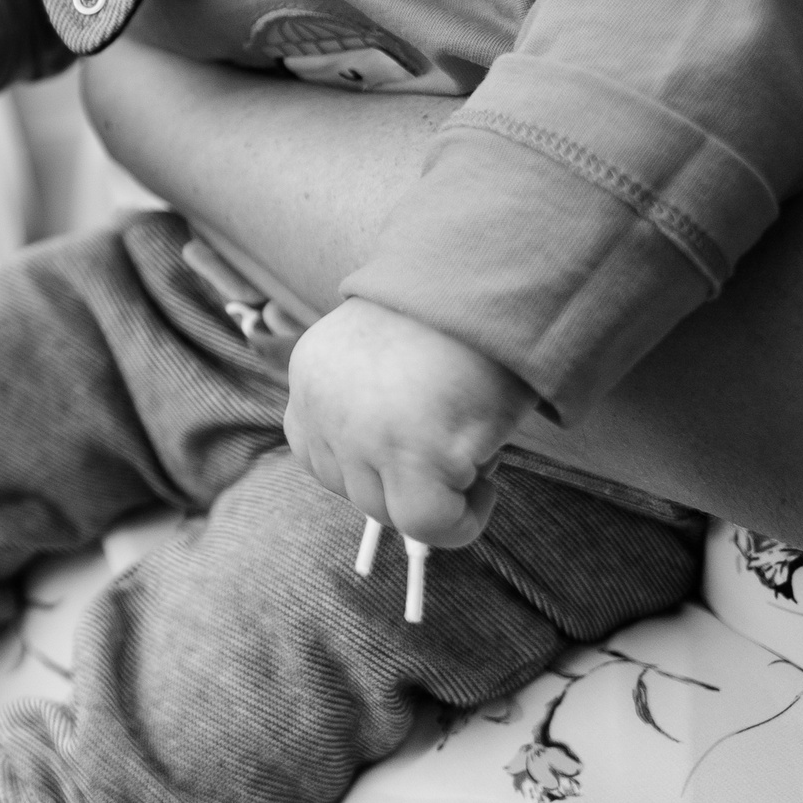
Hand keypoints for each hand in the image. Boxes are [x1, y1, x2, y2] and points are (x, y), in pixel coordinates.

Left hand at [285, 297, 536, 548]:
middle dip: (401, 482)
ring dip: (435, 497)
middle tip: (452, 448)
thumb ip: (370, 408)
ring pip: (388, 510)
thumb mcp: (386, 354)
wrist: (491, 278)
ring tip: (471, 448)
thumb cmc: (454, 315)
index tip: (407, 452)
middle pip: (349, 488)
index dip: (365, 464)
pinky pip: (429, 523)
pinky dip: (462, 521)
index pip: (315, 451)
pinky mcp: (413, 454)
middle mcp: (324, 406)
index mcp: (311, 374)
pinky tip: (487, 483)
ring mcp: (363, 433)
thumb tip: (395, 489)